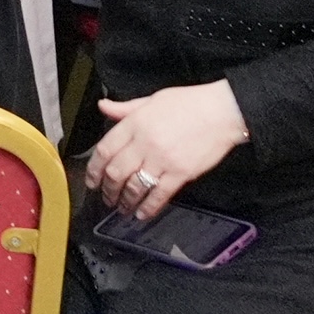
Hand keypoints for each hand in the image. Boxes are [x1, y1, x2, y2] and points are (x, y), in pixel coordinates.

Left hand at [89, 80, 248, 215]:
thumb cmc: (190, 103)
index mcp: (136, 123)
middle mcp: (145, 143)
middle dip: (108, 189)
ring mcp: (162, 160)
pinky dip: (148, 207)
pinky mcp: (180, 173)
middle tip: (106, 197)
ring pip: (134, 187)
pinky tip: (142, 213)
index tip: (92, 179)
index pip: (105, 149)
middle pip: (116, 172)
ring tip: (122, 208)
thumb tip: (104, 107)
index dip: (94, 169)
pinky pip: (159, 195)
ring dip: (124, 201)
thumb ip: (125, 108)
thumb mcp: (152, 99)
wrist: (222, 112)